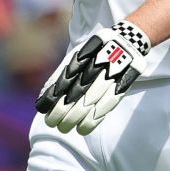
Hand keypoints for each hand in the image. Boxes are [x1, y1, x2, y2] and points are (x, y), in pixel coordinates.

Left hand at [36, 22, 152, 134]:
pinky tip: (83, 129)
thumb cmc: (96, 51)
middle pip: (74, 93)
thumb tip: (44, 93)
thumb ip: (63, 72)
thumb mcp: (78, 54)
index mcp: (82, 57)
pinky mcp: (121, 84)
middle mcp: (95, 66)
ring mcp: (110, 75)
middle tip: (51, 123)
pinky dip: (93, 120)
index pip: (63, 80)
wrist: (127, 41)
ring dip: (74, 118)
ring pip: (89, 101)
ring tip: (64, 128)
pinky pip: (106, 106)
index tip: (42, 108)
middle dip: (60, 111)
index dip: (51, 96)